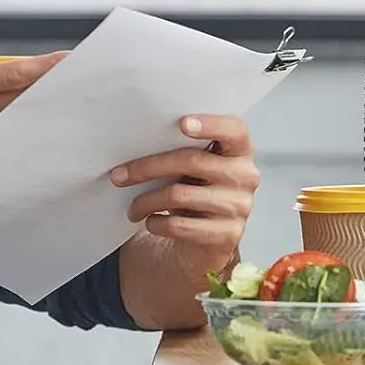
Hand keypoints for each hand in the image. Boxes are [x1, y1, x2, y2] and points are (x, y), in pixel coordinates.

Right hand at [0, 0, 60, 217]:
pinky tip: (24, 133)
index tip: (72, 59)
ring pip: (10, 127)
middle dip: (49, 89)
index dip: (45, 67)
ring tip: (60, 101)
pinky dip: (10, 138)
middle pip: (20, 102)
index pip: (11, 74)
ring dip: (34, 114)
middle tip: (79, 78)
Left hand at [110, 115, 259, 276]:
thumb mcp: (191, 168)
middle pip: (192, 161)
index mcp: (240, 150)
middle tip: (118, 175)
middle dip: (148, 167)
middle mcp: (246, 176)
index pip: (234, 130)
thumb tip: (135, 140)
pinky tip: (151, 222)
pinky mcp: (228, 236)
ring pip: (180, 195)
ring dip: (146, 201)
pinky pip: (182, 226)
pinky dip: (158, 224)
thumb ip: (180, 149)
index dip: (210, 124)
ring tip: (132, 207)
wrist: (201, 240)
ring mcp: (240, 207)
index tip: (182, 123)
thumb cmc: (192, 190)